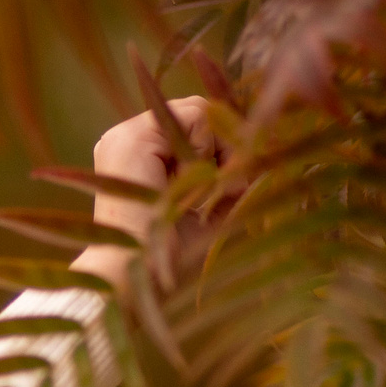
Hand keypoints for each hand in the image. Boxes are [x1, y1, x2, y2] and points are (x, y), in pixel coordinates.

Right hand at [70, 97, 226, 290]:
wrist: (140, 276)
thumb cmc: (169, 257)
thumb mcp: (205, 215)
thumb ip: (225, 188)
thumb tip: (259, 166)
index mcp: (136, 156)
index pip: (190, 126)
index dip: (222, 146)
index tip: (237, 179)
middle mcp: (126, 139)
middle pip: (196, 113)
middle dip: (225, 143)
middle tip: (235, 180)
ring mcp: (127, 135)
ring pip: (198, 110)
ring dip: (219, 146)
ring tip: (216, 183)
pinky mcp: (135, 137)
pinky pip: (193, 116)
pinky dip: (209, 145)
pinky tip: (200, 177)